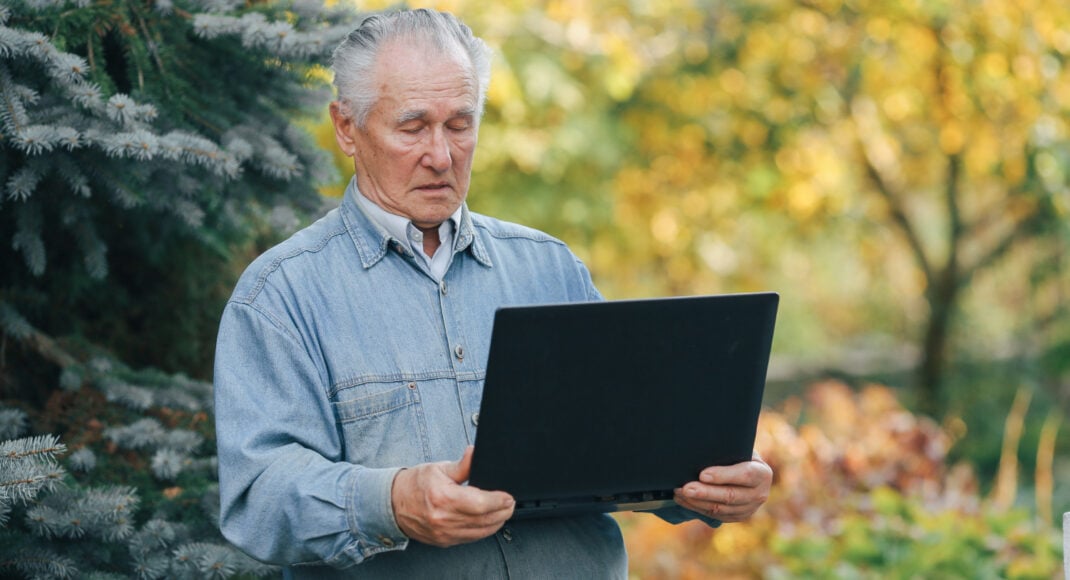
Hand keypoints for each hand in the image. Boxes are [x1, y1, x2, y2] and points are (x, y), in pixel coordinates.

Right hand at [391, 446, 514, 546]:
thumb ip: (462, 465)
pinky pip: (471, 538)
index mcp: (443, 497)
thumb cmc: (415, 484)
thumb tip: (475, 453)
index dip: (498, 501)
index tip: (508, 497)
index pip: (480, 504)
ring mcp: (444, 533)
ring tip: (503, 511)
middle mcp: (443, 519)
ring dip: (496, 523)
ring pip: (480, 532)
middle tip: (510, 503)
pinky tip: (488, 521)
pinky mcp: (444, 541)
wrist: (393, 503)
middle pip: (484, 520)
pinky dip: (483, 530)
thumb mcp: (439, 468)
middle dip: (503, 512)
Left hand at [673, 451, 771, 521]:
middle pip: (730, 496)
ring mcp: (749, 509)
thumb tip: (702, 447)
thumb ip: (728, 451)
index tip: (702, 474)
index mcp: (762, 474)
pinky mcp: (737, 517)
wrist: (748, 470)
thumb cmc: (739, 453)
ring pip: (720, 509)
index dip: (723, 475)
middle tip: (686, 488)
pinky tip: (683, 500)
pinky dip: (696, 508)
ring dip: (697, 502)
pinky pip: (715, 515)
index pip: (744, 475)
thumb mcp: (740, 449)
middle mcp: (759, 494)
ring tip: (679, 492)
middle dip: (705, 493)